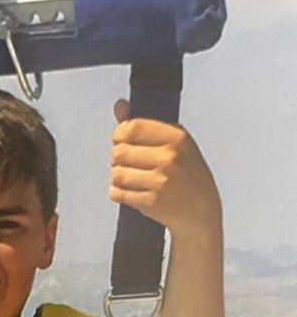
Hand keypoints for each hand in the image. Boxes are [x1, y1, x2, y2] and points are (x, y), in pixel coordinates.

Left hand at [109, 99, 220, 237]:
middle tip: (126, 163)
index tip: (120, 140)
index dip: (119, 134)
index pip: (132, 128)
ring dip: (117, 177)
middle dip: (117, 158)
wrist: (200, 211)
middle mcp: (169, 158)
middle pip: (120, 152)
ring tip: (128, 178)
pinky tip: (129, 191)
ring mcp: (160, 181)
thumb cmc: (187, 174)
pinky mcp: (151, 201)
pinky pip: (118, 193)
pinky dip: (118, 193)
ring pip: (116, 173)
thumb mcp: (174, 143)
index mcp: (176, 137)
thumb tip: (120, 105)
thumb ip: (144, 124)